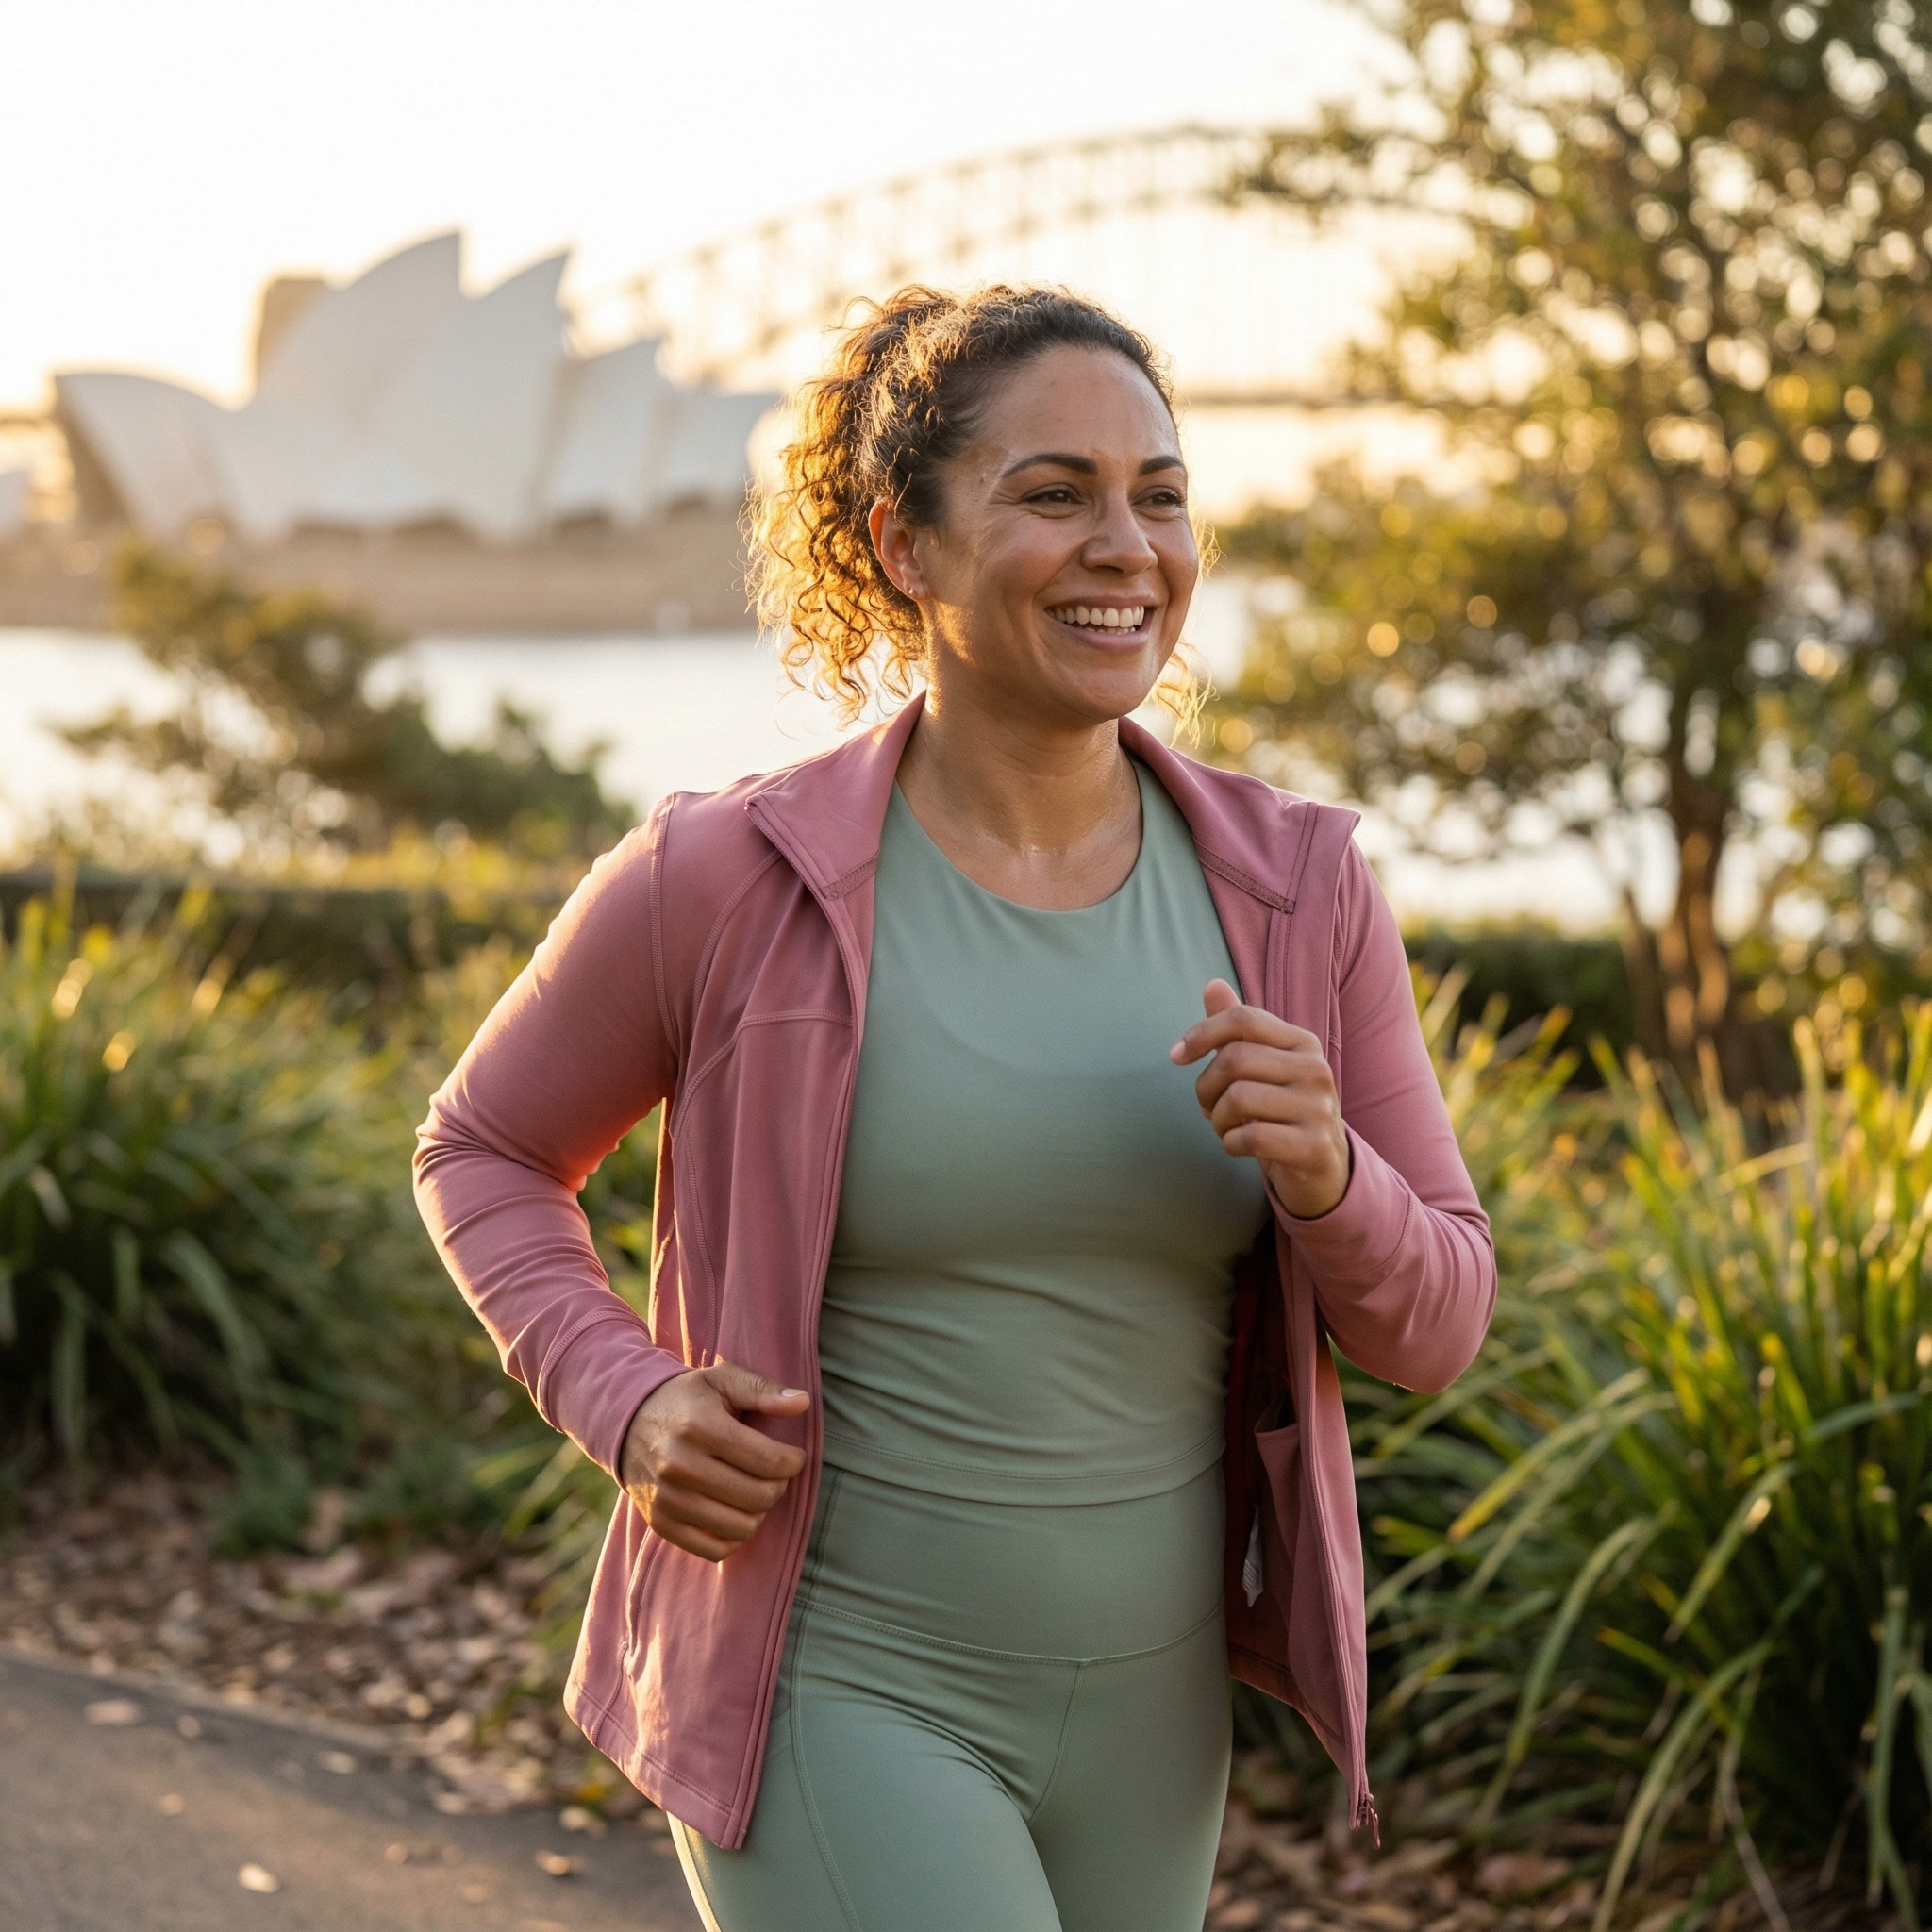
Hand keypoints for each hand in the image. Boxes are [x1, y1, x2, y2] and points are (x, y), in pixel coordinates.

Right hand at [618, 1361, 809, 1562]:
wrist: (628, 1421)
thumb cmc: (686, 1399)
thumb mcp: (722, 1380)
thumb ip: (763, 1390)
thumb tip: (802, 1402)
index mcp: (699, 1426)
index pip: (768, 1460)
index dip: (793, 1461)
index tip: (793, 1456)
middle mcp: (680, 1466)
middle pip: (758, 1496)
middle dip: (779, 1486)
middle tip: (774, 1473)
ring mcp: (668, 1499)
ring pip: (742, 1527)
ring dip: (760, 1511)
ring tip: (756, 1489)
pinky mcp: (661, 1523)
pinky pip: (715, 1549)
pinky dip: (736, 1535)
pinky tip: (737, 1511)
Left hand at [1170, 979, 1351, 1219]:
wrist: (1323, 1167)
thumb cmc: (1281, 1110)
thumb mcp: (1262, 1068)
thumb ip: (1237, 1030)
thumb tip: (1212, 985)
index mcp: (1302, 1043)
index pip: (1243, 1019)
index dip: (1201, 1033)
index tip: (1176, 1055)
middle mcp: (1315, 1070)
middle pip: (1234, 1059)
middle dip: (1205, 1086)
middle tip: (1206, 1106)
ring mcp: (1318, 1108)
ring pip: (1238, 1098)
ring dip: (1217, 1119)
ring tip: (1225, 1126)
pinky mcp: (1313, 1146)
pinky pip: (1250, 1136)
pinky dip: (1230, 1143)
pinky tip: (1237, 1145)